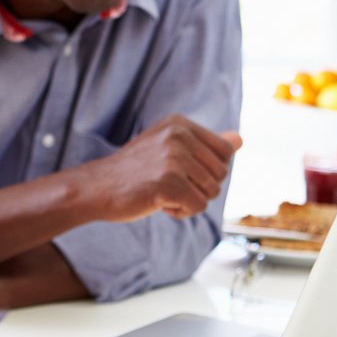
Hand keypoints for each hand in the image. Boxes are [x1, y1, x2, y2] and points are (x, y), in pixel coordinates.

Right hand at [90, 114, 241, 221]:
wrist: (96, 187)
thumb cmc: (134, 170)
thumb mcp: (169, 148)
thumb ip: (205, 144)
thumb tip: (239, 139)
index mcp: (180, 123)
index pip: (225, 151)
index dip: (209, 170)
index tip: (182, 172)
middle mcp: (178, 135)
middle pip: (221, 173)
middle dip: (200, 187)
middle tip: (169, 185)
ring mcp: (173, 158)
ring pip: (211, 192)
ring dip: (190, 200)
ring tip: (162, 193)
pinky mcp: (168, 183)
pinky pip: (198, 206)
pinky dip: (181, 212)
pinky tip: (159, 204)